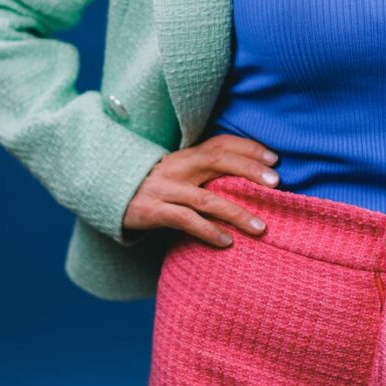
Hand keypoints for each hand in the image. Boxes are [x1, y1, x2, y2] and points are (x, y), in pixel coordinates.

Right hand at [121, 134, 279, 247]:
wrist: (109, 193)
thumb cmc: (155, 184)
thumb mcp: (180, 172)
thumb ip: (206, 171)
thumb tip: (247, 178)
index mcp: (187, 155)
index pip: (221, 143)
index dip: (249, 148)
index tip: (274, 158)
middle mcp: (178, 167)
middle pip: (218, 161)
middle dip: (249, 170)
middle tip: (276, 184)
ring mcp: (165, 189)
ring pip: (206, 198)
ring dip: (236, 212)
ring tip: (260, 227)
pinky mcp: (153, 211)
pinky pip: (185, 220)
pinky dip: (208, 230)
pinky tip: (227, 241)